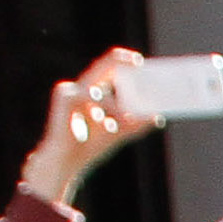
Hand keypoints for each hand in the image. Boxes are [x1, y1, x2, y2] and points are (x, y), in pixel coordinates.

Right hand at [18, 47, 157, 208]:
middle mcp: (80, 88)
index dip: (122, 62)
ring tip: (128, 122)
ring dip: (116, 106)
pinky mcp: (65, 98)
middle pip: (101, 68)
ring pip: (99, 89)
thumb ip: (136, 124)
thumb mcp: (118, 133)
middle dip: (119, 62)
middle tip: (137, 60)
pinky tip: (109, 124)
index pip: (107, 71)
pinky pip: (89, 98)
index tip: (139, 60)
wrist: (68, 161)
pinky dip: (102, 111)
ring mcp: (70, 91)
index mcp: (92, 93)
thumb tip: (157, 117)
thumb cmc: (89, 147)